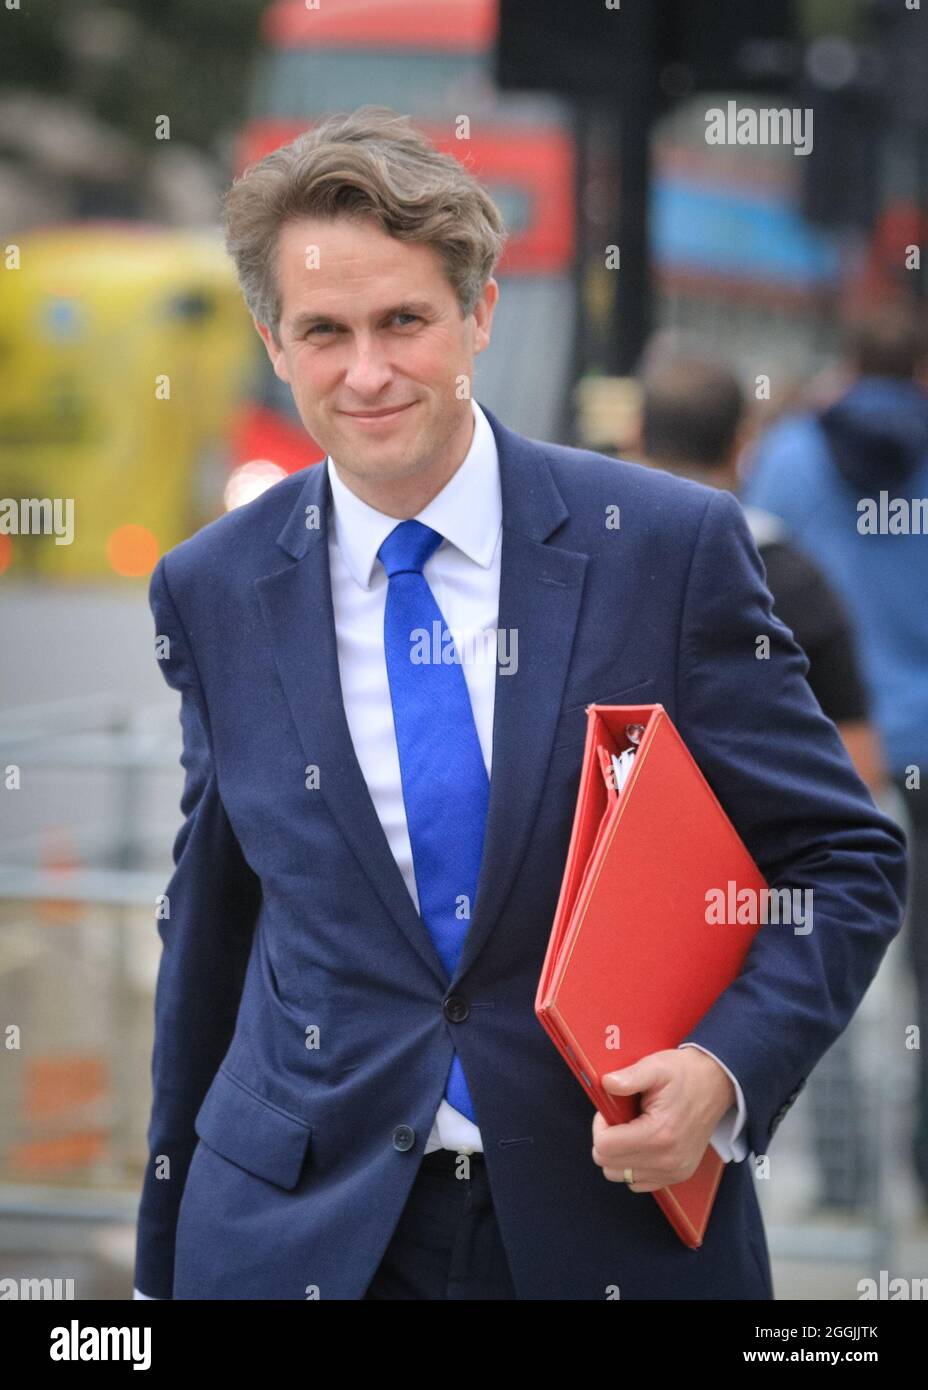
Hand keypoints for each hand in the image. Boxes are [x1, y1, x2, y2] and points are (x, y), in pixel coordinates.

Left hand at [591, 1048, 735, 1191]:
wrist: (716, 1084)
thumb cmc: (685, 1074)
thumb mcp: (656, 1066)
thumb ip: (629, 1076)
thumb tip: (606, 1083)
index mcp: (659, 1134)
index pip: (604, 1146)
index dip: (600, 1125)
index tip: (611, 1110)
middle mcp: (667, 1160)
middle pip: (608, 1164)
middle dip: (607, 1139)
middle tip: (621, 1118)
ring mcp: (674, 1172)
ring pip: (619, 1175)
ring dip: (618, 1154)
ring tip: (632, 1129)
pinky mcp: (677, 1176)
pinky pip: (637, 1182)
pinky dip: (632, 1165)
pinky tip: (641, 1143)